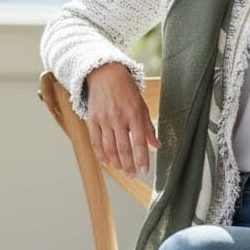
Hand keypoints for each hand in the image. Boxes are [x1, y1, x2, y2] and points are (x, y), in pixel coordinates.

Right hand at [85, 63, 160, 177]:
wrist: (105, 74)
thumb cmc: (126, 90)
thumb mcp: (142, 106)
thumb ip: (148, 127)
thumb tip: (157, 145)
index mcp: (134, 114)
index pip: (139, 141)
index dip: (142, 158)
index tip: (144, 171)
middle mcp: (118, 118)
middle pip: (123, 148)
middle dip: (128, 165)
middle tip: (132, 176)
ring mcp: (104, 119)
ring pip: (109, 147)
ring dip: (116, 162)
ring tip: (122, 171)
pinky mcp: (92, 119)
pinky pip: (96, 141)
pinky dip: (101, 154)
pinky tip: (107, 162)